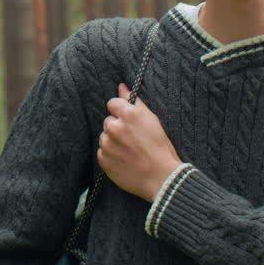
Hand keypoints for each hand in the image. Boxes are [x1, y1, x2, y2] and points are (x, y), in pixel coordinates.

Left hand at [98, 83, 182, 201]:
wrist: (161, 177)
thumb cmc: (160, 148)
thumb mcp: (152, 120)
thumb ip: (134, 101)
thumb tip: (121, 86)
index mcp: (128, 114)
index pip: (112, 103)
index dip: (121, 111)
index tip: (129, 121)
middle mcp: (114, 127)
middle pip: (108, 121)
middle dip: (118, 127)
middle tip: (133, 139)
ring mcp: (107, 144)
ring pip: (105, 137)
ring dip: (113, 142)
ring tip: (130, 151)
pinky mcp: (103, 159)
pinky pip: (103, 152)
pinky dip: (111, 155)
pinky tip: (124, 160)